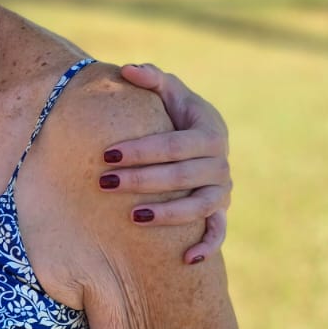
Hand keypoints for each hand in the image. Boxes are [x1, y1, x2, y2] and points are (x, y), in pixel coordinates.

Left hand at [100, 63, 231, 262]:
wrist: (199, 140)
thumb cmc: (176, 114)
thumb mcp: (169, 93)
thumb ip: (152, 78)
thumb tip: (127, 69)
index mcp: (210, 131)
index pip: (174, 144)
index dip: (141, 150)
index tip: (106, 155)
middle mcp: (220, 163)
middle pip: (182, 176)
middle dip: (143, 180)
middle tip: (105, 183)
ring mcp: (222, 190)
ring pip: (200, 206)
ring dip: (169, 214)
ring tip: (134, 217)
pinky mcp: (219, 213)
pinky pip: (219, 233)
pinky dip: (208, 247)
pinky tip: (186, 259)